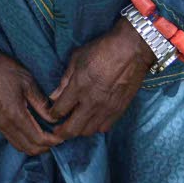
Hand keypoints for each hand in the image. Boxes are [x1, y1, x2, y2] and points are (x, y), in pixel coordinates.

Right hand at [0, 46, 61, 155]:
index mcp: (15, 114)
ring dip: (34, 145)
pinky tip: (31, 130)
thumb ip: (41, 103)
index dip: (52, 141)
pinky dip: (24, 140)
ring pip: (19, 146)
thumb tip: (53, 118)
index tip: (62, 136)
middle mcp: (5, 124)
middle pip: (29, 148)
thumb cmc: (5, 69)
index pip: (38, 139)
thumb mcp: (27, 82)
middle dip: (45, 147)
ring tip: (45, 135)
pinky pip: (11, 139)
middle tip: (56, 137)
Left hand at [48, 18, 155, 139]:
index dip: (52, 115)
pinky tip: (93, 119)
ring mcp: (106, 108)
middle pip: (72, 129)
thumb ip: (65, 79)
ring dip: (79, 130)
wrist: (131, 50)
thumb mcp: (77, 58)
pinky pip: (104, 128)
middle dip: (61, 132)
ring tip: (75, 124)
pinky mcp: (119, 110)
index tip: (52, 115)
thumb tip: (54, 96)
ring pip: (88, 132)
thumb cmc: (102, 49)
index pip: (59, 110)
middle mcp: (91, 101)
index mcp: (78, 86)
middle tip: (58, 131)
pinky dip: (96, 127)